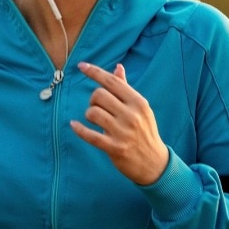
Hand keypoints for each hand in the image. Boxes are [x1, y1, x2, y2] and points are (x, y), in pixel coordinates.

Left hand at [71, 62, 169, 185]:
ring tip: (94, 120)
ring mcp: (123, 132)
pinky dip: (79, 129)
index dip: (94, 72)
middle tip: (97, 107)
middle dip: (93, 100)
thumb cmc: (145, 131)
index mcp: (138, 102)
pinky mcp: (115, 148)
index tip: (81, 66)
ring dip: (89, 115)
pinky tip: (74, 125)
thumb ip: (126, 89)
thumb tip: (117, 67)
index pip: (112, 82)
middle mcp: (132, 115)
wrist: (154, 162)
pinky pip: (90, 135)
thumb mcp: (140, 109)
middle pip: (99, 95)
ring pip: (93, 113)